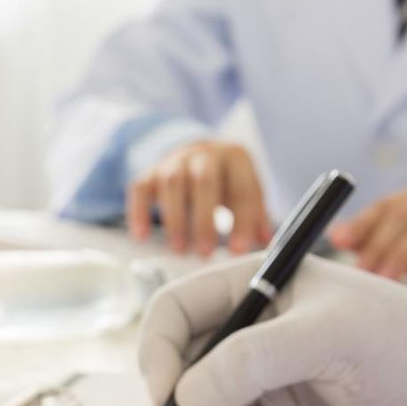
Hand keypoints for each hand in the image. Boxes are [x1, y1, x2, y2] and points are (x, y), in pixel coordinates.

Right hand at [126, 141, 270, 255]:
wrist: (196, 153)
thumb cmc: (226, 179)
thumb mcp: (246, 190)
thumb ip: (256, 216)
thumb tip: (268, 246)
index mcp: (235, 157)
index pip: (242, 188)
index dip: (242, 221)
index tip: (238, 250)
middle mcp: (204, 154)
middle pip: (204, 182)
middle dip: (204, 219)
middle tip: (205, 252)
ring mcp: (173, 161)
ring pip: (172, 184)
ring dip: (175, 219)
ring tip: (180, 250)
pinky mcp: (149, 172)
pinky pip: (140, 190)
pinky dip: (139, 213)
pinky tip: (141, 237)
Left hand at [330, 182, 406, 291]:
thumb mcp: (404, 247)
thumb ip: (372, 239)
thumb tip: (334, 234)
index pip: (386, 205)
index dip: (362, 224)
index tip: (340, 243)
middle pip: (405, 216)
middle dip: (379, 245)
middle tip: (362, 271)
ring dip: (404, 253)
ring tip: (387, 277)